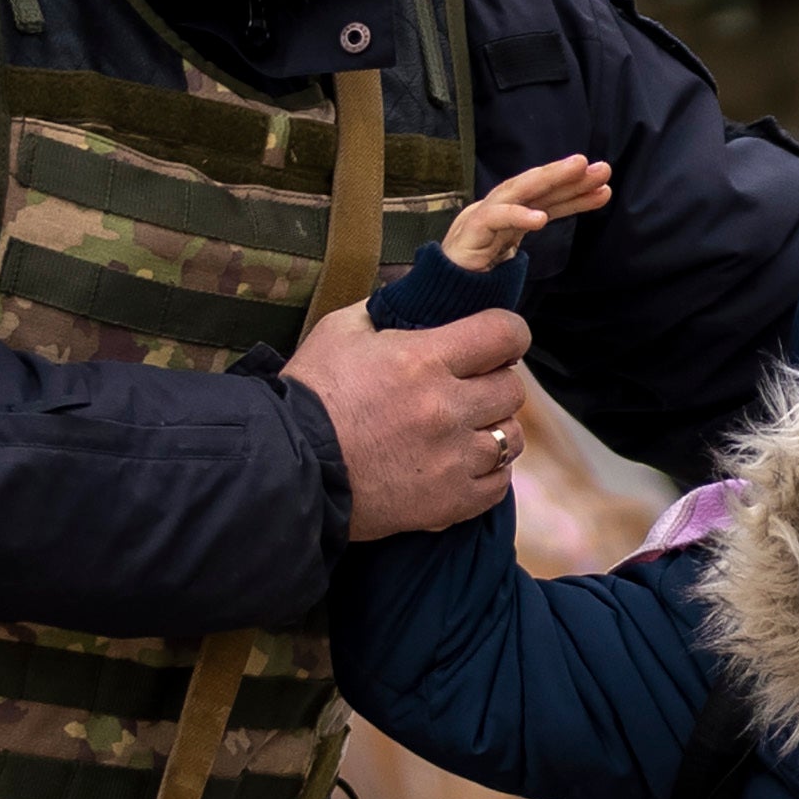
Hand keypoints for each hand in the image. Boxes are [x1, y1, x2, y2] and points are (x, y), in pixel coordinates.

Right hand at [291, 300, 534, 539]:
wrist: (287, 468)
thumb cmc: (311, 396)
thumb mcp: (341, 331)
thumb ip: (388, 309)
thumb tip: (421, 295)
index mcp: (424, 360)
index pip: (504, 334)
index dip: (508, 334)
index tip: (499, 341)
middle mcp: (446, 408)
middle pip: (511, 389)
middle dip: (495, 382)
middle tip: (471, 386)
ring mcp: (452, 459)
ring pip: (510, 438)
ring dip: (494, 428)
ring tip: (467, 428)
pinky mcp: (448, 503)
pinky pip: (498, 484)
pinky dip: (488, 472)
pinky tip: (463, 462)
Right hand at [440, 152, 613, 274]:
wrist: (439, 295)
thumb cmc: (475, 276)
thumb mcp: (512, 256)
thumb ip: (527, 240)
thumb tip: (549, 221)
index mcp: (509, 215)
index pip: (546, 200)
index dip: (575, 193)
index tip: (605, 187)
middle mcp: (496, 209)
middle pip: (534, 187)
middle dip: (567, 175)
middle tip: (600, 168)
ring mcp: (481, 218)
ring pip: (517, 190)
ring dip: (549, 178)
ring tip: (577, 170)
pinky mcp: (468, 233)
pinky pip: (494, 219)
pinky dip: (517, 215)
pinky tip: (540, 218)